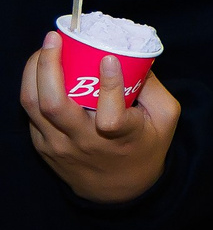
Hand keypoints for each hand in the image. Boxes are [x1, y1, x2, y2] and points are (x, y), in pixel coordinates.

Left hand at [21, 34, 178, 204]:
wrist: (118, 190)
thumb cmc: (146, 147)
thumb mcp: (165, 119)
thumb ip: (153, 87)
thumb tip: (132, 55)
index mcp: (120, 137)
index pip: (110, 115)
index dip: (109, 85)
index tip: (108, 57)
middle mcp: (84, 142)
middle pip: (54, 105)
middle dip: (49, 66)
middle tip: (55, 39)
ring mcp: (58, 145)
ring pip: (34, 106)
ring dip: (34, 72)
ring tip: (44, 49)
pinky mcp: (43, 145)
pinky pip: (30, 113)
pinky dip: (32, 86)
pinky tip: (40, 68)